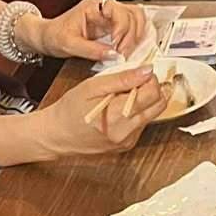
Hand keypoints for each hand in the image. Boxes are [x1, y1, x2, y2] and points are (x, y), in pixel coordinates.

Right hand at [33, 66, 172, 157]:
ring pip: (152, 114)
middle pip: (159, 105)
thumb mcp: (92, 87)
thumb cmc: (69, 110)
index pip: (153, 94)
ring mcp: (128, 141)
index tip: (140, 72)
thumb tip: (146, 71)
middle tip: (135, 81)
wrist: (56, 135)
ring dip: (145, 100)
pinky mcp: (127, 145)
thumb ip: (122, 78)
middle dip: (152, 89)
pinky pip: (142, 124)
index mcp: (116, 116)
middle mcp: (126, 132)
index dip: (150, 79)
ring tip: (123, 94)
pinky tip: (120, 108)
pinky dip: (137, 112)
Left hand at [34, 0, 144, 63]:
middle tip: (124, 52)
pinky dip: (136, 37)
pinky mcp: (113, 25)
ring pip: (136, 17)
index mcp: (92, 6)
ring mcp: (110, 15)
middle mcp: (104, 7)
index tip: (117, 45)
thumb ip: (91, 50)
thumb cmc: (55, 36)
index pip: (117, 11)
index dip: (122, 28)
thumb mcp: (69, 45)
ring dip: (137, 35)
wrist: (47, 37)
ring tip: (127, 51)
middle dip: (132, 34)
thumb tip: (113, 55)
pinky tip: (129, 48)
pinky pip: (133, 26)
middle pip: (132, 13)